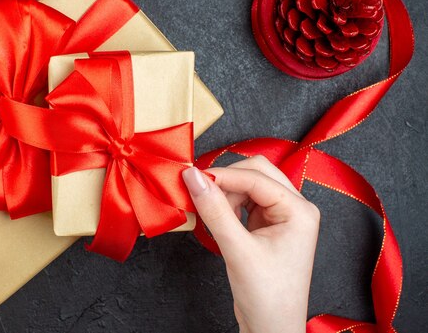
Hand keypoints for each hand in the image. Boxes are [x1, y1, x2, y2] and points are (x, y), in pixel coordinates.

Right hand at [182, 156, 319, 332]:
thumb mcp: (238, 250)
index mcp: (299, 211)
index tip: (191, 177)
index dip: (223, 175)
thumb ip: (215, 210)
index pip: (256, 177)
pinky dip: (227, 203)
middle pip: (256, 173)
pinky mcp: (267, 225)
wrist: (272, 328)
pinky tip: (214, 215)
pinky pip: (245, 201)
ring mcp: (282, 216)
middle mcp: (295, 208)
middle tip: (198, 190)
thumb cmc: (267, 296)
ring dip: (225, 191)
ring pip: (248, 185)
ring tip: (205, 207)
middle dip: (226, 179)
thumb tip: (193, 177)